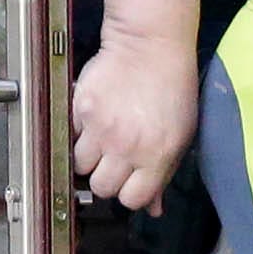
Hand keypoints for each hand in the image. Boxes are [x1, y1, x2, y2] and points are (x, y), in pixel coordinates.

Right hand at [72, 31, 198, 211]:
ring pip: (81, 165)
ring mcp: (102, 128)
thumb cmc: (171, 87)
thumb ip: (165, 173)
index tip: (130, 181)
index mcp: (157, 155)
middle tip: (114, 159)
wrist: (149, 45)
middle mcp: (127, 146)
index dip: (129, 192)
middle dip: (106, 177)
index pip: (132, 199)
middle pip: (101, 187)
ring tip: (103, 138)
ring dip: (89, 156)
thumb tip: (154, 208)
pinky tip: (96, 117)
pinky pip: (72, 136)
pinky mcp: (82, 109)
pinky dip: (80, 132)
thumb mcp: (181, 133)